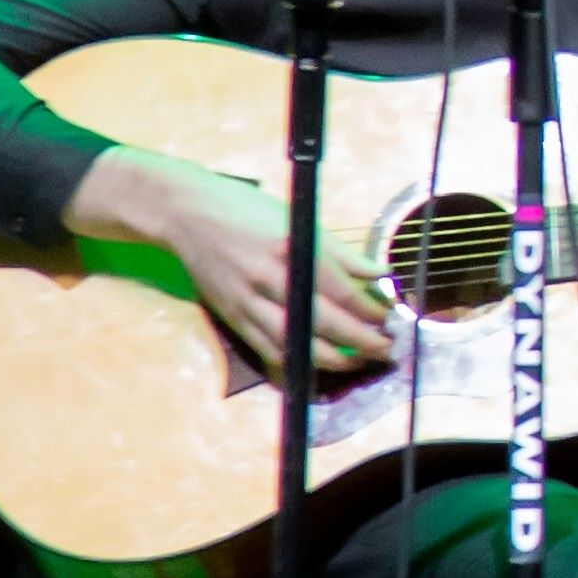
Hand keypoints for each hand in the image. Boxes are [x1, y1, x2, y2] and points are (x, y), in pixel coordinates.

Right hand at [68, 146, 394, 379]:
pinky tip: (317, 367)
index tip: (391, 317)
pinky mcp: (232, 316)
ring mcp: (247, 301)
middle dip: (360, 340)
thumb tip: (378, 274)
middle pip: (322, 321)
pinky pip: (266, 349)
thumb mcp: (297, 220)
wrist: (186, 214)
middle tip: (386, 348)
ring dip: (331, 359)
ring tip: (359, 362)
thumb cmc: (247, 210)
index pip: (340, 290)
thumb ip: (340, 252)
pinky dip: (294, 362)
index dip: (370, 309)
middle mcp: (268, 279)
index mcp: (289, 249)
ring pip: (294, 342)